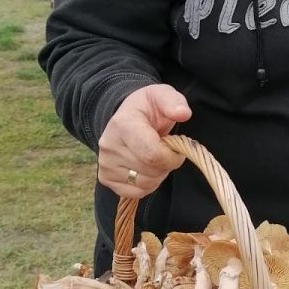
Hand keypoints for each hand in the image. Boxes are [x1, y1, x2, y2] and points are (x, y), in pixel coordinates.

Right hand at [97, 84, 191, 198]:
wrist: (126, 117)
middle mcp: (109, 146)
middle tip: (165, 150)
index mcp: (123, 124)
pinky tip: (146, 168)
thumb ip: (174, 102)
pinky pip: (136, 193)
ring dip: (158, 175)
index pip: (153, 155)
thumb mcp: (162, 95)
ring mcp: (105, 164)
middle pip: (151, 171)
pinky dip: (147, 185)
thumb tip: (183, 113)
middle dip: (167, 164)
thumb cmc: (148, 108)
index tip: (177, 149)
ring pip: (145, 184)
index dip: (172, 156)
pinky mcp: (105, 178)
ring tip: (155, 157)